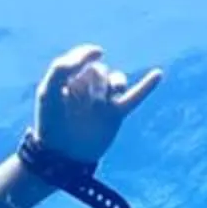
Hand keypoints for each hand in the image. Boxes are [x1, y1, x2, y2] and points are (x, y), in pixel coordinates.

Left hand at [33, 44, 162, 165]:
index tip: (91, 57)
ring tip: (104, 102)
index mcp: (69, 80)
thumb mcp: (49, 91)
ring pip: (116, 80)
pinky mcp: (116, 113)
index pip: (83, 59)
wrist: (62, 155)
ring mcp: (103, 101)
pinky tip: (158, 74)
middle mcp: (87, 88)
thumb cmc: (51, 122)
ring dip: (114, 85)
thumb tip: (97, 52)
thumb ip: (62, 68)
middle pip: (100, 71)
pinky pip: (135, 97)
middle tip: (88, 102)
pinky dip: (147, 86)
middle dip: (96, 82)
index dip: (86, 56)